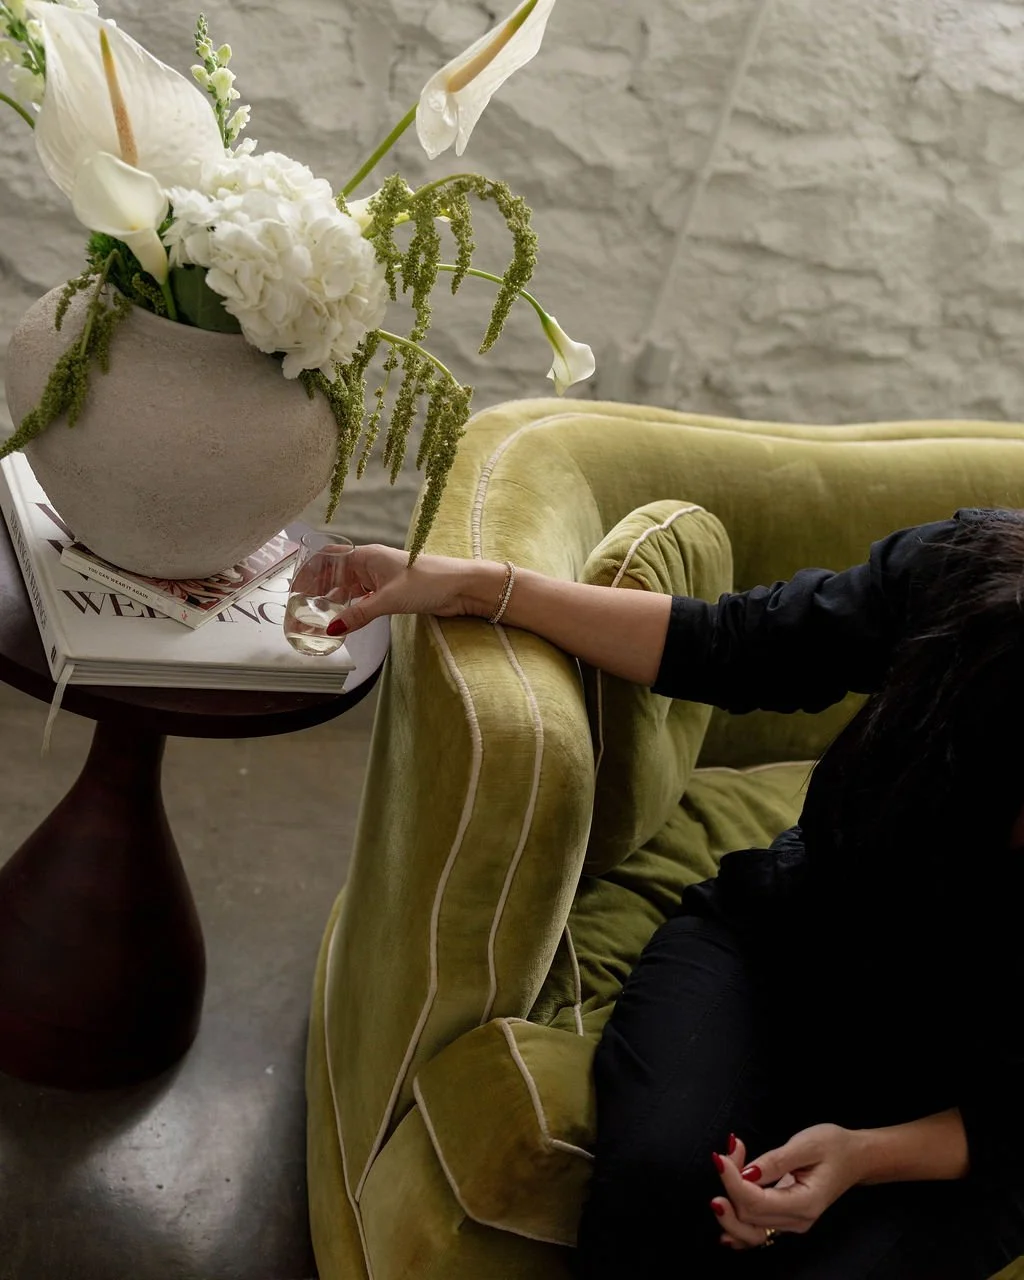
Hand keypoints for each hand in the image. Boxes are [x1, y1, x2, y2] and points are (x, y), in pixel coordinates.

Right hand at [310, 544, 500, 635]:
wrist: (461, 587)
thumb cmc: (428, 582)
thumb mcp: (388, 600)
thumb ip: (359, 614)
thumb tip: (332, 629)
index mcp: (366, 556)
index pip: (328, 558)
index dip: (309, 571)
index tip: (294, 588)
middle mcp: (370, 564)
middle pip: (335, 573)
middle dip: (317, 588)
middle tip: (300, 606)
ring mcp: (381, 578)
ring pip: (349, 587)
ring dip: (334, 600)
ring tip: (317, 616)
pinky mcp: (391, 592)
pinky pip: (363, 598)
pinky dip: (351, 607)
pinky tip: (344, 620)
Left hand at [710, 1124, 862, 1249]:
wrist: (855, 1158)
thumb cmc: (834, 1147)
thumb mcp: (806, 1145)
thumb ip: (776, 1160)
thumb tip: (746, 1174)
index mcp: (804, 1203)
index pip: (756, 1203)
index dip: (732, 1181)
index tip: (720, 1157)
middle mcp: (796, 1220)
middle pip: (748, 1216)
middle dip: (728, 1185)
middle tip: (724, 1155)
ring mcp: (790, 1223)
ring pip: (748, 1226)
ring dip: (729, 1201)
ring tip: (724, 1169)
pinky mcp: (784, 1218)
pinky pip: (755, 1230)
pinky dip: (736, 1222)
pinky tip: (723, 1213)